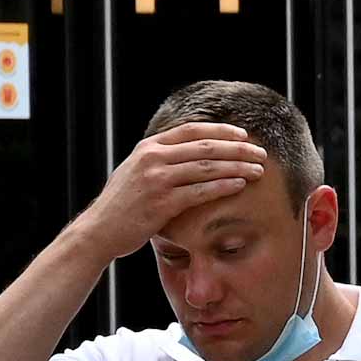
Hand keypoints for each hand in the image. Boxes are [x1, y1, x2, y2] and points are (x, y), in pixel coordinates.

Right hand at [75, 123, 267, 259]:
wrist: (100, 230)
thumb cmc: (123, 204)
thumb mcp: (137, 172)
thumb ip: (160, 160)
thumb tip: (187, 153)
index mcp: (149, 147)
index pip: (191, 130)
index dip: (220, 130)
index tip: (243, 134)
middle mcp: (153, 158)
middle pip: (205, 146)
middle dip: (237, 148)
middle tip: (261, 152)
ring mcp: (157, 180)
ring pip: (206, 167)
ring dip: (237, 166)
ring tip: (258, 169)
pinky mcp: (162, 203)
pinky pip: (200, 192)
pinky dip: (223, 186)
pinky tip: (240, 185)